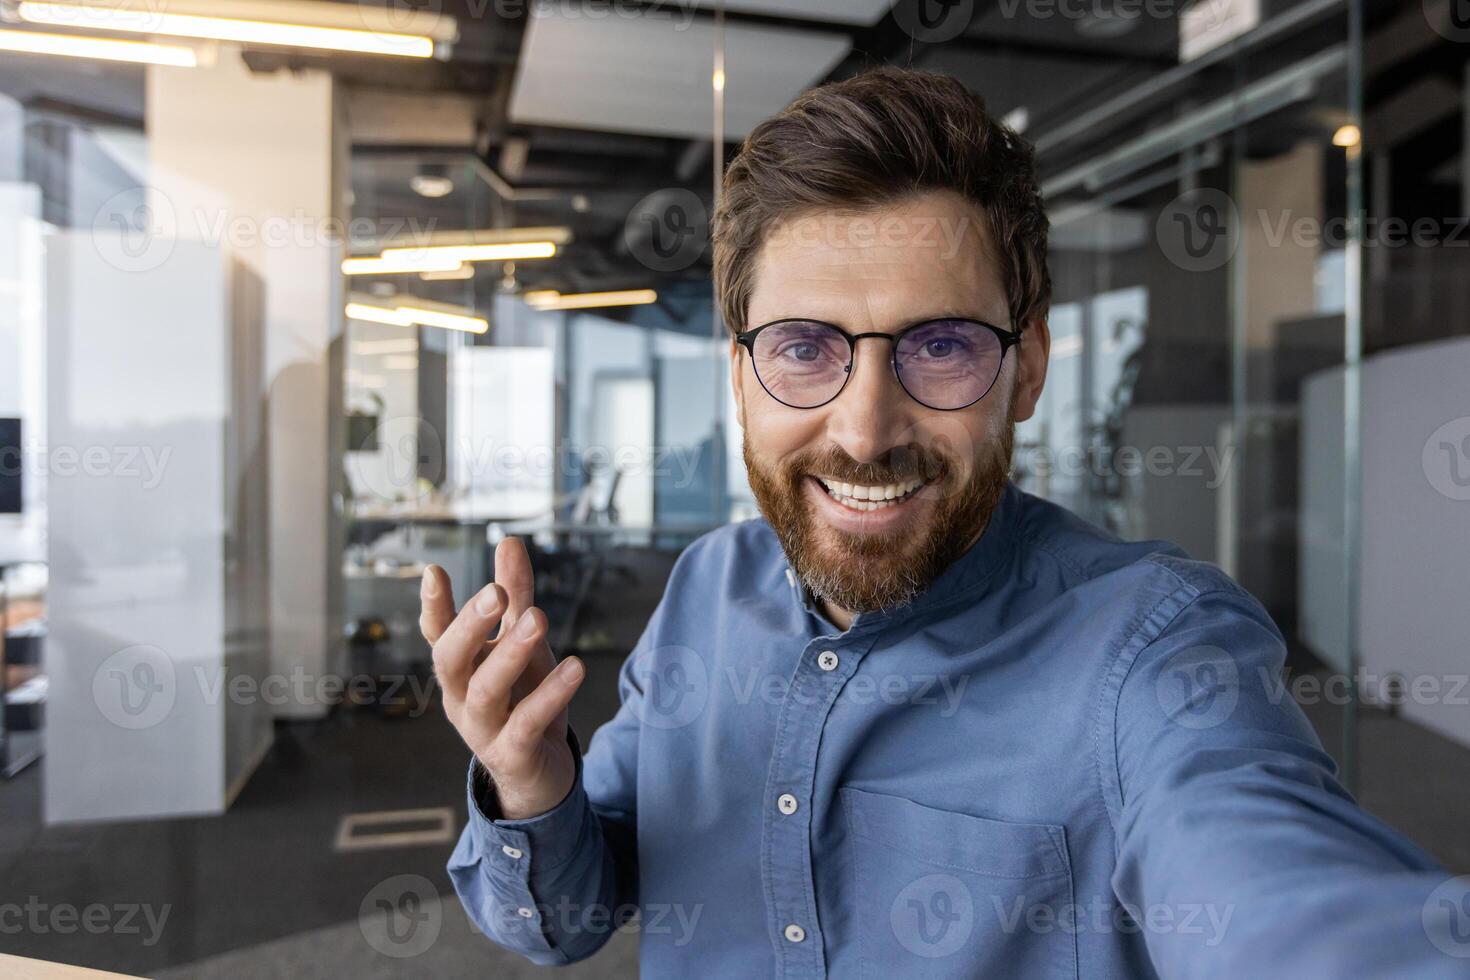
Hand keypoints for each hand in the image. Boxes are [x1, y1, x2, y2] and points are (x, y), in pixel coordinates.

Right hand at [420, 537, 584, 819]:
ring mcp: (482, 729)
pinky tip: (575, 667)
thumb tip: (508, 540)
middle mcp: (461, 697)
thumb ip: (516, 596)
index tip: (435, 571)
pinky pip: (527, 723)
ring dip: (509, 653)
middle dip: (470, 624)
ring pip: (485, 691)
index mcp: (459, 668)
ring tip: (538, 618)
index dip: (433, 606)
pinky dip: (550, 695)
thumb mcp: (522, 641)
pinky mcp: (513, 754)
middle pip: (450, 660)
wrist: (538, 773)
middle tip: (496, 591)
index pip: (437, 634)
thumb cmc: (523, 697)